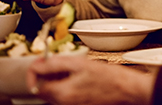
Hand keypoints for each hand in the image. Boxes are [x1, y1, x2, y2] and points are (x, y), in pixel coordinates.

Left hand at [27, 56, 155, 104]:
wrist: (127, 89)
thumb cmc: (109, 77)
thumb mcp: (80, 63)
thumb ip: (56, 64)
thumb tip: (39, 64)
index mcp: (61, 94)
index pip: (34, 85)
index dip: (34, 71)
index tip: (40, 61)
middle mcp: (64, 103)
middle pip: (42, 90)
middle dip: (45, 75)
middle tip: (55, 62)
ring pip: (53, 93)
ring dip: (56, 79)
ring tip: (70, 67)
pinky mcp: (79, 104)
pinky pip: (65, 95)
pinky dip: (65, 84)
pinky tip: (78, 75)